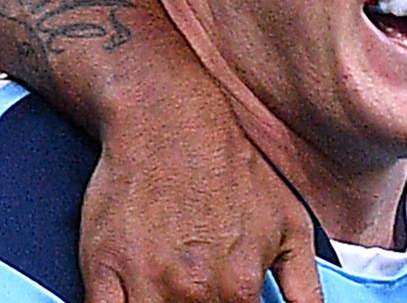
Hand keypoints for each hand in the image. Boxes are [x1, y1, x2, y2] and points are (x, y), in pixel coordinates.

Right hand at [78, 82, 322, 302]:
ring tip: (173, 281)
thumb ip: (304, 288)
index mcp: (241, 288)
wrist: (171, 122)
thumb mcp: (290, 225)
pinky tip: (138, 294)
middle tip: (197, 279)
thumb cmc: (232, 169)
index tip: (222, 299)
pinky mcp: (101, 270)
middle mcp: (195, 291)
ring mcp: (145, 282)